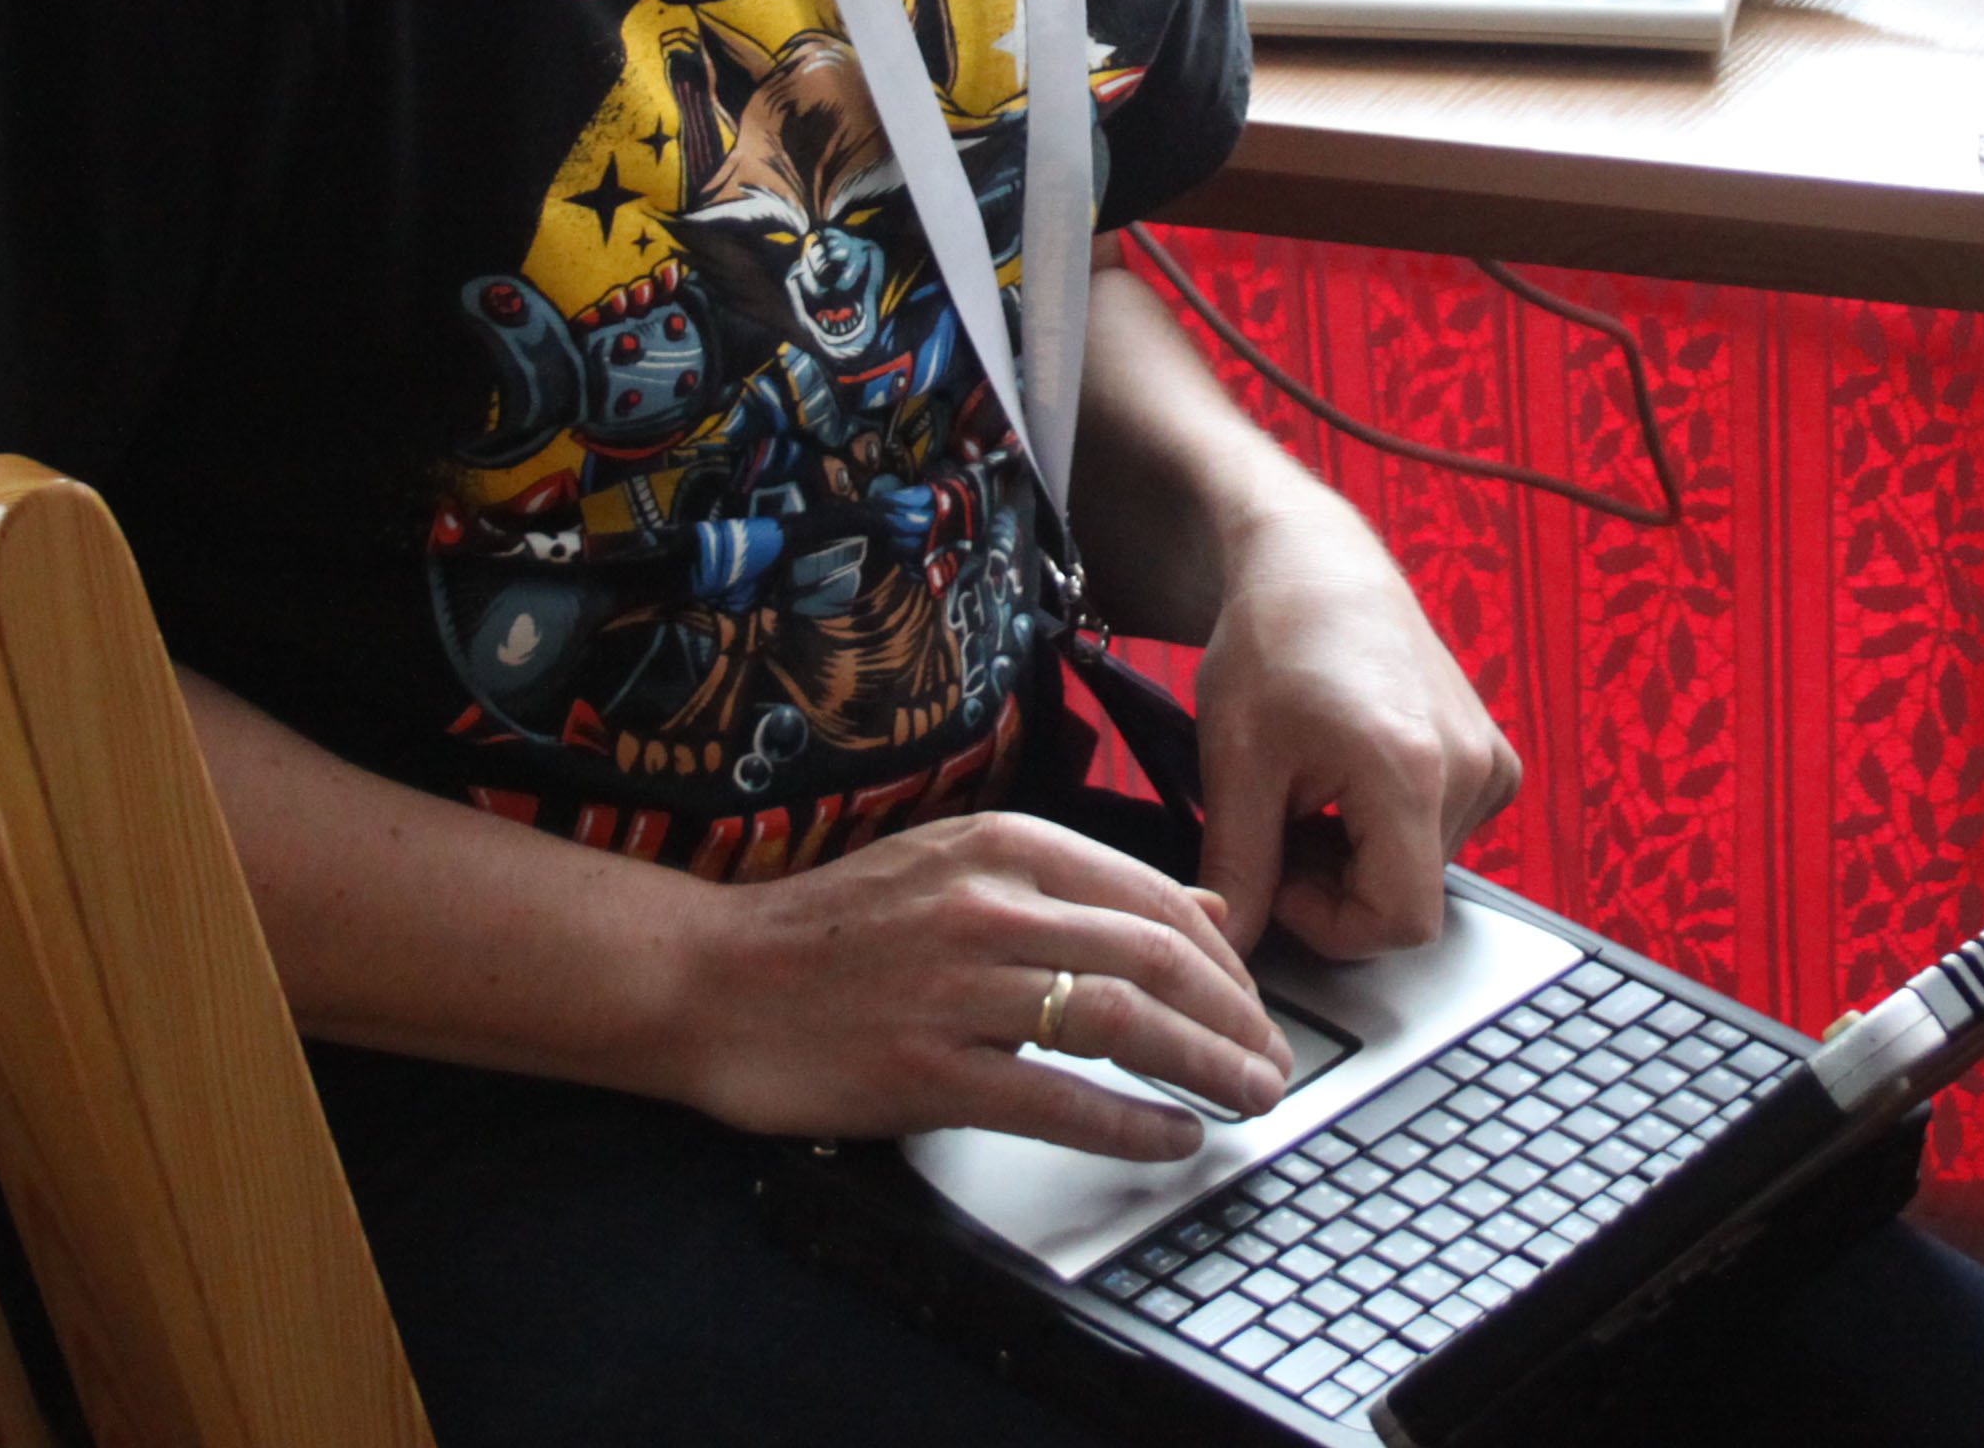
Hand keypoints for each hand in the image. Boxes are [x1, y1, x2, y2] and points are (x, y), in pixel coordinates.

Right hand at [657, 810, 1289, 1158]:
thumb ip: (1079, 883)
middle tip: (1273, 1060)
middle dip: (1235, 1018)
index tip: (1254, 1003)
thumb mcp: (961, 867)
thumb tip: (1201, 909)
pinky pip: (1057, 1100)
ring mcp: (959, 989)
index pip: (1156, 899)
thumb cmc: (832, 927)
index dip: (1227, 961)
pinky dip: (1130, 1124)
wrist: (711, 976)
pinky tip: (1170, 1138)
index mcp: (1004, 846)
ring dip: (1205, 1066)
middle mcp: (990, 907)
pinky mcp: (927, 1070)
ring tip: (1246, 1097)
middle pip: (1157, 959)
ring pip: (1122, 1023)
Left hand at [1193, 514, 1524, 959]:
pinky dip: (1393, 831)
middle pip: (1409, 899)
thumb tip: (1224, 949)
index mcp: (1411, 770)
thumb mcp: (1235, 762)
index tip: (1277, 870)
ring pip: (1423, 872)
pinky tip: (1352, 780)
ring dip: (1361, 858)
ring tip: (1312, 793)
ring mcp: (1492, 762)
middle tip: (1281, 822)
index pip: (1399, 923)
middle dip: (1336, 886)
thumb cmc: (1273, 645)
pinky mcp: (1497, 759)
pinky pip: (1446, 837)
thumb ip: (1237, 867)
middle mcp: (1472, 769)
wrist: (1319, 568)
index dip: (1328, 923)